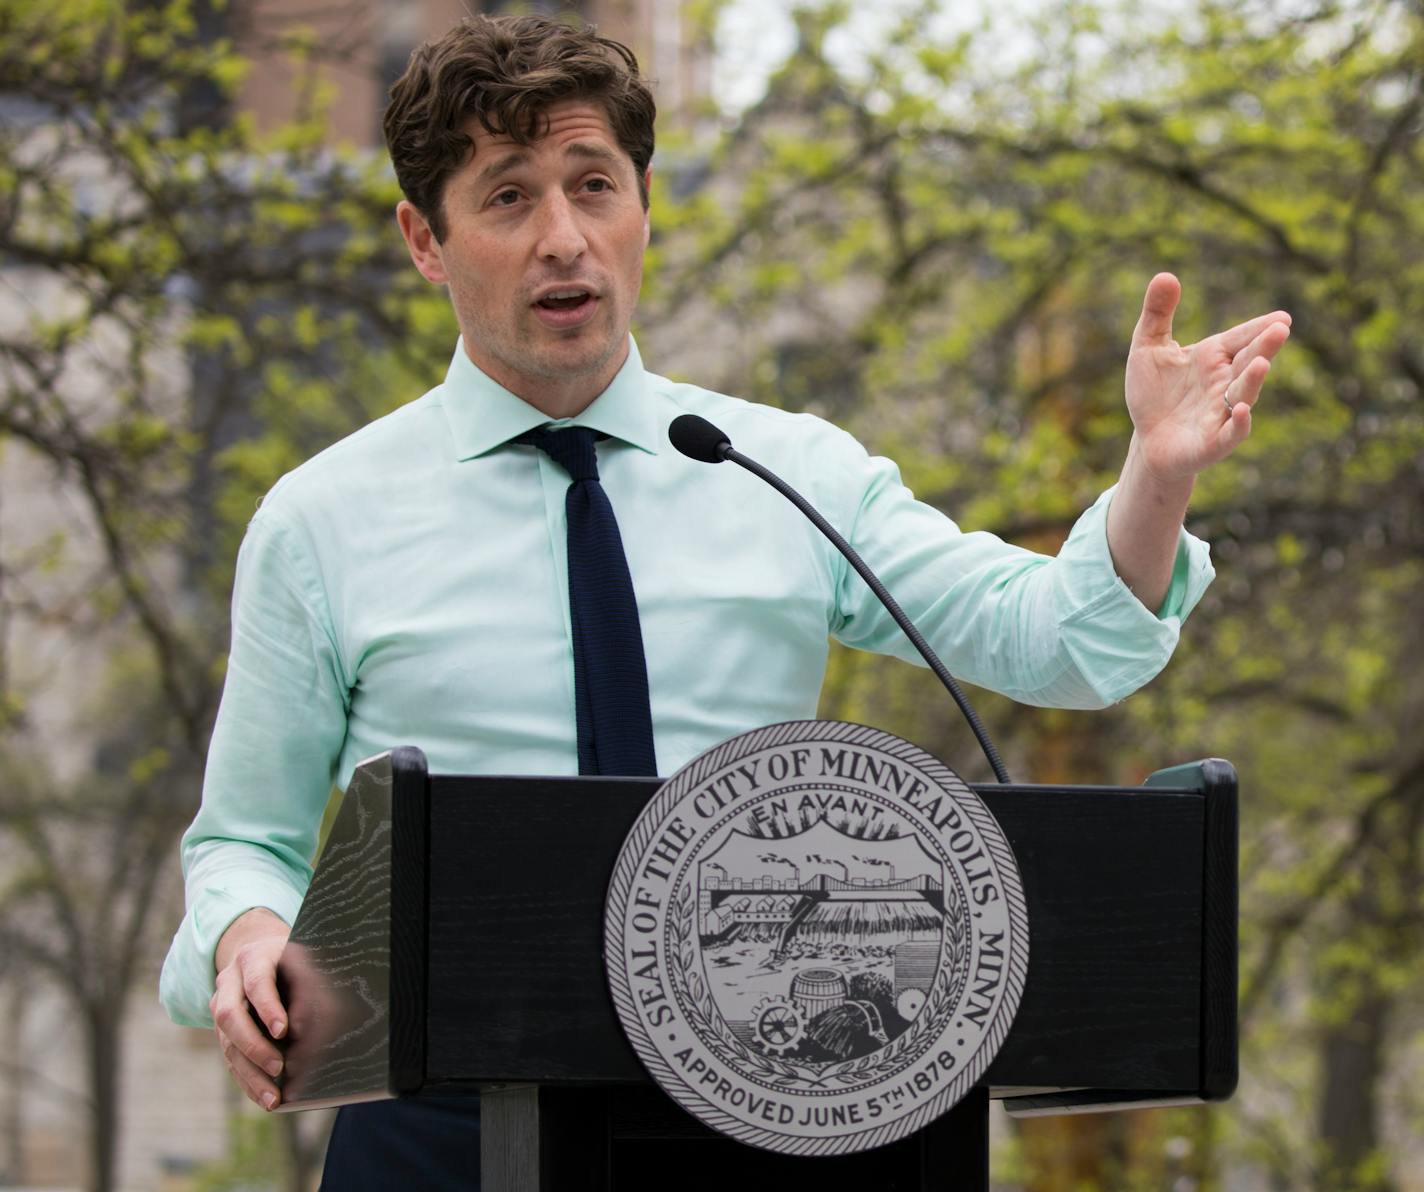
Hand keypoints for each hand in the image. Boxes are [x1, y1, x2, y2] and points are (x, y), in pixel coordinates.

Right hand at [210, 908, 290, 1110]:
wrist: (264, 956)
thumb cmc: (295, 960)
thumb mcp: (305, 960)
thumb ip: (309, 985)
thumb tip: (307, 1028)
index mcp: (253, 958)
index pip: (256, 983)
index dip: (268, 1007)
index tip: (283, 1030)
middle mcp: (230, 982)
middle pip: (230, 1015)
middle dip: (254, 1045)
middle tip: (278, 1067)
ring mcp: (220, 1007)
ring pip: (227, 1044)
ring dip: (251, 1073)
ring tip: (273, 1099)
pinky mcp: (223, 1032)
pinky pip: (230, 1060)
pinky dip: (248, 1081)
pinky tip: (264, 1098)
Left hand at [1124, 273, 1290, 482]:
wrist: (1149, 440)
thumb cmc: (1154, 394)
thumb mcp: (1148, 349)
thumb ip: (1157, 314)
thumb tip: (1165, 275)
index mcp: (1213, 358)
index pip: (1240, 338)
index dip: (1259, 328)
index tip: (1281, 318)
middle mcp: (1223, 384)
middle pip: (1247, 362)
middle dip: (1264, 347)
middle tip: (1281, 329)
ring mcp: (1221, 414)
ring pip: (1243, 395)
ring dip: (1252, 381)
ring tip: (1261, 363)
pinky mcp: (1212, 443)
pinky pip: (1230, 433)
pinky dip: (1238, 424)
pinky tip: (1242, 411)